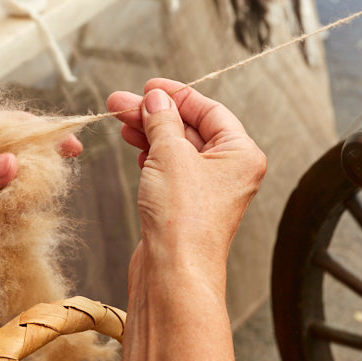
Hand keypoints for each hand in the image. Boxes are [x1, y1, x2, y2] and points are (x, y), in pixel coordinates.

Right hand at [106, 78, 265, 283]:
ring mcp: (208, 191)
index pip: (210, 110)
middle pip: (191, 129)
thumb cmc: (183, 220)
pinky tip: (135, 147)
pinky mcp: (186, 207)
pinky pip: (170, 170)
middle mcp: (230, 171)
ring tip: (120, 120)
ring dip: (149, 133)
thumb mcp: (170, 154)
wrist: (173, 273)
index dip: (177, 95)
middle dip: (155, 114)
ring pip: (177, 149)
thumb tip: (157, 99)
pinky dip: (152, 156)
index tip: (149, 86)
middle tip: (121, 103)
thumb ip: (162, 120)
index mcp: (241, 154)